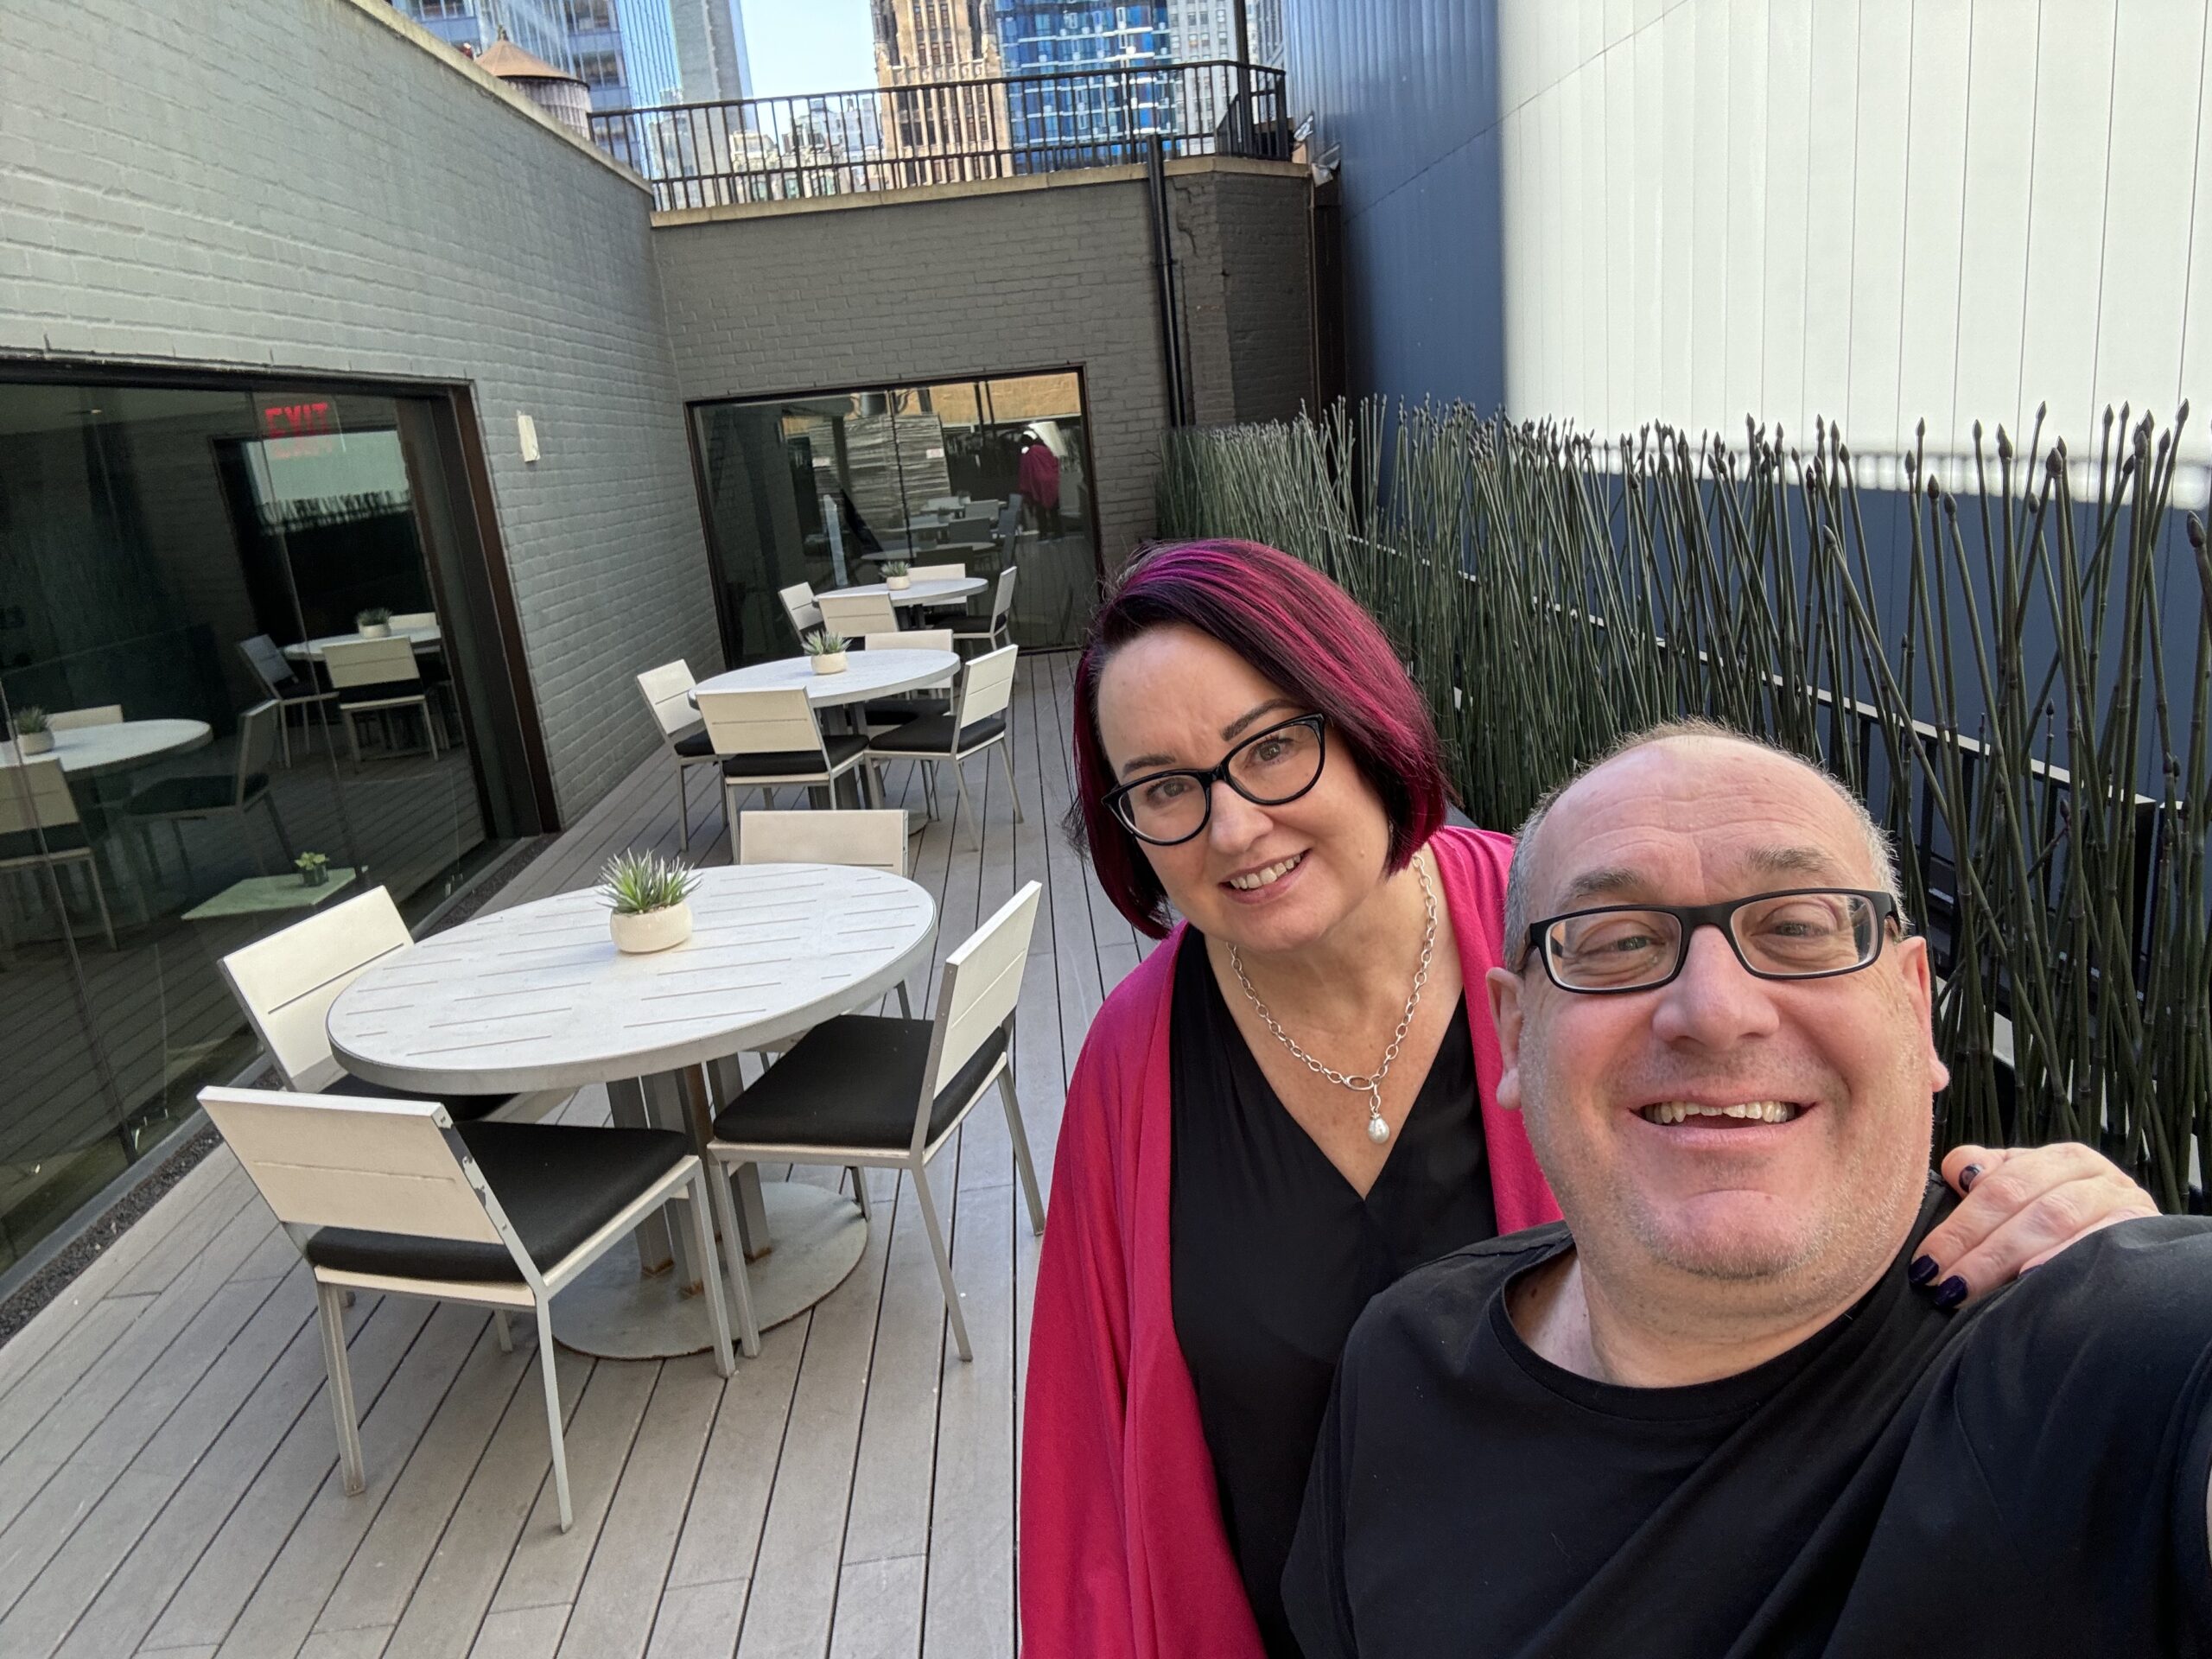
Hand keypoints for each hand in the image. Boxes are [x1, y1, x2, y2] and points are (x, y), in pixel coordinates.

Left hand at [1909, 1143, 2158, 1307]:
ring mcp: (2122, 1200)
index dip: (1958, 1226)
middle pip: (2022, 1205)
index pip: (1997, 1188)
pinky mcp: (2145, 1229)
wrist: (2149, 1259)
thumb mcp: (2031, 1194)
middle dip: (1977, 1248)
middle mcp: (2092, 1173)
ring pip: (2054, 1219)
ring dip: (2009, 1254)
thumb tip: (1957, 1172)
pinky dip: (2064, 1256)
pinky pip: (2100, 1241)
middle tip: (1943, 1285)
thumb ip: (1987, 1177)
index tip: (1925, 1262)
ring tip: (1973, 1285)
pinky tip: (2033, 1277)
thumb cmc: (2071, 1223)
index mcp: (2059, 1160)